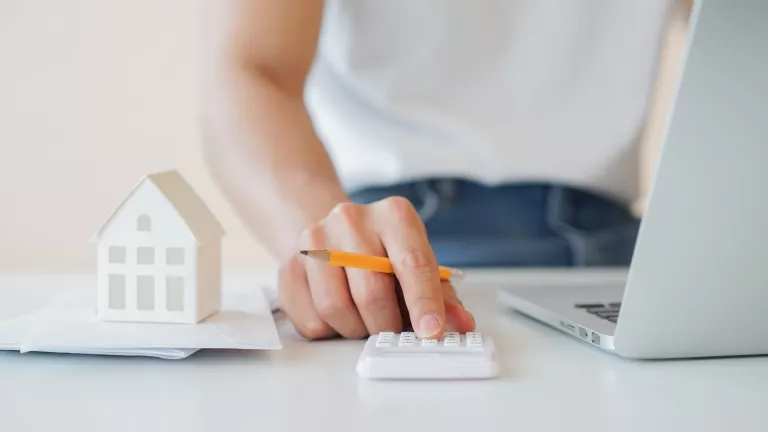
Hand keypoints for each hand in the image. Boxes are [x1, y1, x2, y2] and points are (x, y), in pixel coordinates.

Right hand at [278, 197, 475, 339]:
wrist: (332, 232)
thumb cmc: (383, 252)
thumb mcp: (417, 262)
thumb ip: (442, 295)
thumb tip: (461, 323)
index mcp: (394, 215)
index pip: (412, 263)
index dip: (424, 303)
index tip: (430, 332)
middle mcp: (352, 219)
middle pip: (371, 292)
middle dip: (385, 324)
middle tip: (390, 328)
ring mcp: (315, 239)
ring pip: (335, 308)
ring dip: (355, 329)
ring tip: (363, 319)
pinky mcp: (289, 264)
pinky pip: (310, 318)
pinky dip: (329, 330)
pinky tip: (337, 314)